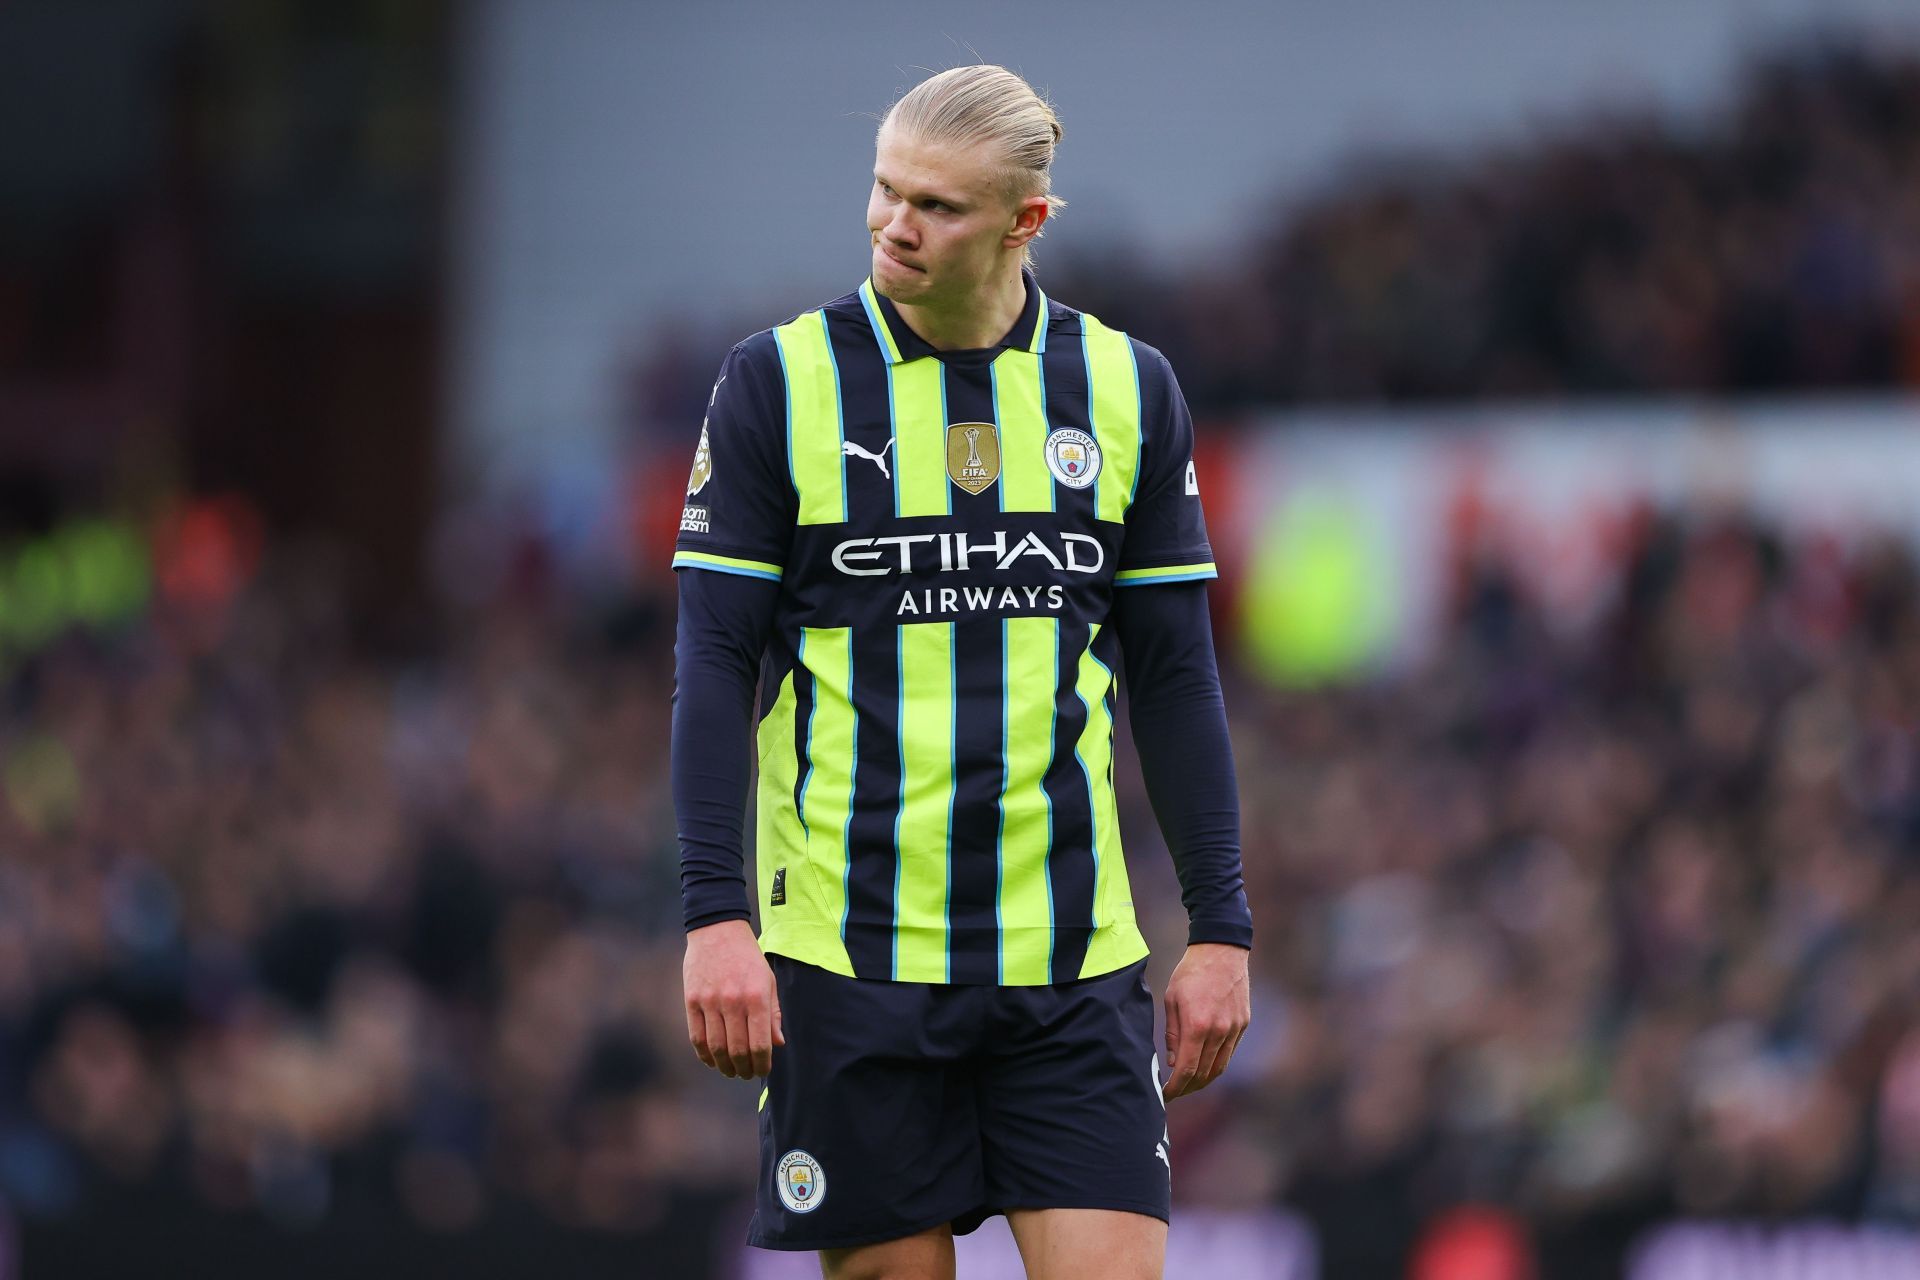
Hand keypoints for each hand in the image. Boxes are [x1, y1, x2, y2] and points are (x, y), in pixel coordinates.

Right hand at [682, 919, 783, 1078]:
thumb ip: (773, 1013)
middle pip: (737, 1051)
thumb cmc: (748, 957)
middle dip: (744, 1069)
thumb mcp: (768, 980)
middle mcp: (733, 1001)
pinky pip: (697, 1037)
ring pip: (716, 1048)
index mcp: (756, 997)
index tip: (763, 1071)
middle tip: (747, 1075)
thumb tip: (777, 1044)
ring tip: (731, 1071)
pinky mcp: (692, 1000)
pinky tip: (712, 1060)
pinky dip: (704, 1055)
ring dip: (725, 1066)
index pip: (760, 1044)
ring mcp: (710, 1002)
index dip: (762, 1064)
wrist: (717, 930)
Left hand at [1161, 942, 1249, 1100]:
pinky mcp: (1243, 1024)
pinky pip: (1229, 1053)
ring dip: (1203, 1080)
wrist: (1221, 951)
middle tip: (1174, 1092)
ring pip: (1219, 1068)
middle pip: (1204, 1074)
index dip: (1175, 1088)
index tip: (1164, 1095)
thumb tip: (1172, 1062)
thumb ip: (1172, 1033)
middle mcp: (1219, 1032)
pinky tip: (1204, 1065)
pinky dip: (1216, 1064)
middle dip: (1187, 1088)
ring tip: (1188, 1084)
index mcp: (1197, 1026)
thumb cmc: (1191, 973)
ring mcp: (1234, 1029)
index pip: (1186, 1070)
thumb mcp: (1171, 1000)